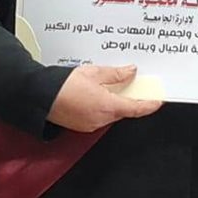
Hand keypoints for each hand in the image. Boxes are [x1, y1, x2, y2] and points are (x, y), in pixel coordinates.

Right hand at [47, 65, 161, 132]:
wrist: (39, 97)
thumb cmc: (63, 85)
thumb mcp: (94, 72)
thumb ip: (116, 74)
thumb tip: (131, 72)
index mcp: (107, 106)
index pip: (135, 109)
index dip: (149, 105)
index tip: (158, 101)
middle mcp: (100, 119)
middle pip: (123, 111)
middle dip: (130, 99)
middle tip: (136, 85)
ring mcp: (90, 125)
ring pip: (111, 114)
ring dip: (116, 102)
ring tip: (114, 87)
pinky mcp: (81, 126)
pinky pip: (99, 117)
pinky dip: (104, 107)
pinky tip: (100, 95)